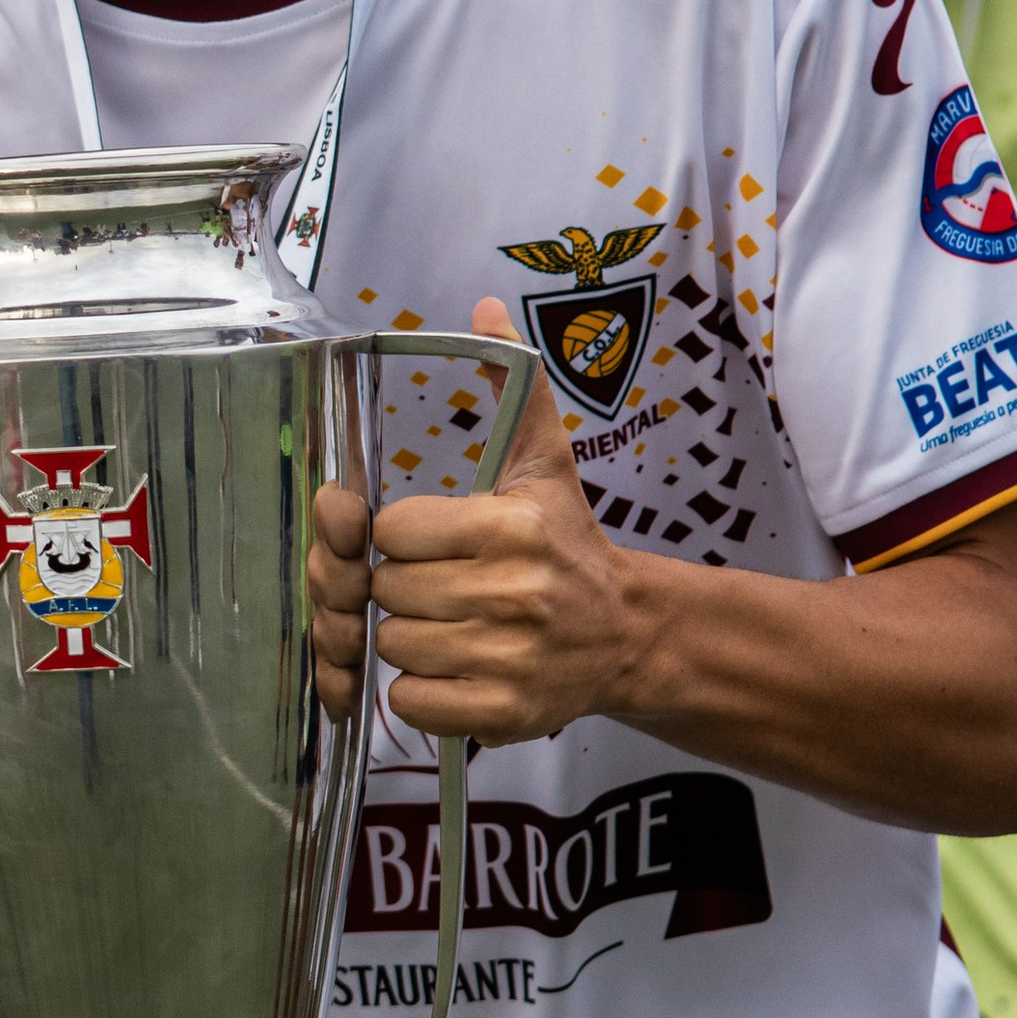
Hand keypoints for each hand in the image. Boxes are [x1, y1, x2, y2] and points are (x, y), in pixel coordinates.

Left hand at [361, 299, 645, 742]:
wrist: (629, 633)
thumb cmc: (569, 544)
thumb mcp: (545, 465)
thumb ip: (514, 386)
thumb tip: (485, 305)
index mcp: (511, 526)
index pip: (393, 530)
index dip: (400, 537)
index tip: (427, 540)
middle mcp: (513, 593)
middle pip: (387, 590)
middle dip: (401, 588)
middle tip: (440, 585)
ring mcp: (510, 657)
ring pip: (394, 646)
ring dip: (409, 639)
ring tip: (449, 625)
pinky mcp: (506, 712)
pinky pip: (412, 704)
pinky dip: (419, 692)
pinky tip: (452, 668)